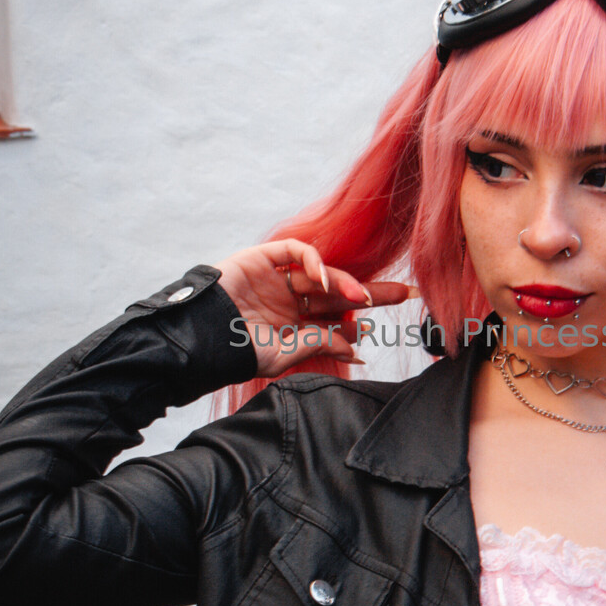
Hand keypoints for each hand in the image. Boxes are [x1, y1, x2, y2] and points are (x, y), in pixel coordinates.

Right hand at [213, 239, 411, 377]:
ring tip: (363, 297)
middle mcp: (290, 300)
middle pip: (338, 292)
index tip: (380, 328)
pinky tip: (326, 279)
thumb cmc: (237, 352)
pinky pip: (296, 251)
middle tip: (402, 294)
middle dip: (372, 292)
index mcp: (295, 324)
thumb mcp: (285, 353)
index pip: (336, 318)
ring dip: (346, 282)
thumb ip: (319, 344)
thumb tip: (356, 349)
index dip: (359, 321)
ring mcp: (278, 278)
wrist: (202, 339)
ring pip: (322, 273)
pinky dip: (315, 261)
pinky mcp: (264, 258)